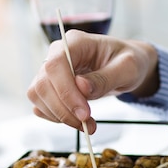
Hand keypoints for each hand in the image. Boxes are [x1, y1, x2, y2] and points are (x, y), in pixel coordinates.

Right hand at [27, 30, 158, 132]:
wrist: (124, 67)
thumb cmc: (128, 62)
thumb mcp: (127, 68)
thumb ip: (105, 78)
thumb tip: (82, 87)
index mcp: (75, 42)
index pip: (56, 65)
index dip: (66, 92)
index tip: (85, 114)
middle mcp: (57, 53)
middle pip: (43, 83)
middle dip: (64, 109)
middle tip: (89, 125)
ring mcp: (50, 71)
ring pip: (38, 96)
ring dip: (59, 116)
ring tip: (87, 125)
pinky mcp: (50, 87)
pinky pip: (41, 105)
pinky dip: (56, 117)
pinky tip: (75, 120)